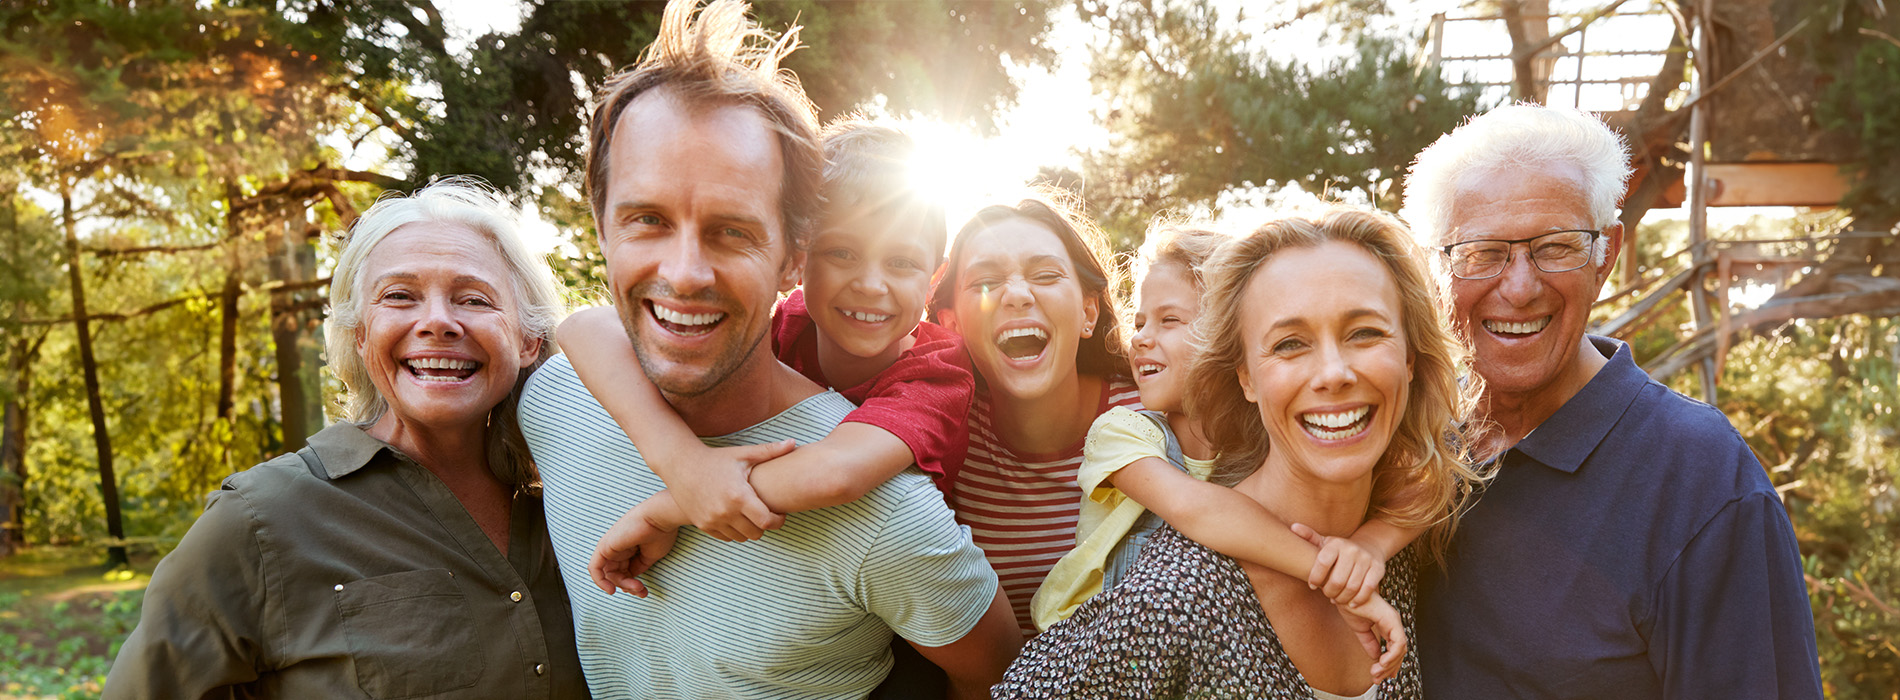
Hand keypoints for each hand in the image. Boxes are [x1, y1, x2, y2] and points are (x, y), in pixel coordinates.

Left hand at [589, 500, 680, 597]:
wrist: (660, 518)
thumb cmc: (660, 533)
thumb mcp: (650, 556)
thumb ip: (639, 567)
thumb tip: (631, 579)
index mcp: (629, 548)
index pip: (624, 571)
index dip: (632, 584)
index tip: (643, 590)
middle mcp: (618, 547)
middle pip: (616, 574)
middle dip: (628, 586)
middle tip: (641, 591)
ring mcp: (610, 547)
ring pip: (608, 574)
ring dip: (622, 584)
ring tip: (636, 587)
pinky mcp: (604, 547)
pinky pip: (595, 568)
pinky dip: (600, 581)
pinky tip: (611, 590)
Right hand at [663, 439, 795, 541]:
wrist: (681, 465)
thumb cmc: (715, 458)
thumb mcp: (743, 454)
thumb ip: (770, 451)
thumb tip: (794, 442)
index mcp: (739, 496)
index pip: (767, 521)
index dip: (778, 520)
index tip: (780, 513)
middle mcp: (725, 512)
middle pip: (757, 533)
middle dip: (765, 525)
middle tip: (766, 513)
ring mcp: (712, 521)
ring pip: (742, 537)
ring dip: (750, 530)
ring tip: (751, 515)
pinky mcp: (703, 525)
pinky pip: (726, 537)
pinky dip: (734, 531)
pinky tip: (735, 517)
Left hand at [1292, 522, 1386, 606]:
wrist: (1369, 547)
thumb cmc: (1339, 550)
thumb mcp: (1324, 542)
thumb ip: (1309, 537)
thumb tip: (1293, 527)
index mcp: (1335, 544)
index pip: (1322, 563)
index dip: (1315, 577)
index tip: (1312, 586)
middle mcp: (1351, 550)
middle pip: (1337, 580)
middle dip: (1329, 592)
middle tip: (1327, 595)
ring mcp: (1366, 559)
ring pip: (1352, 587)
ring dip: (1343, 598)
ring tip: (1337, 599)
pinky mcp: (1378, 568)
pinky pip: (1367, 589)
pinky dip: (1358, 600)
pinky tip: (1351, 604)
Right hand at [1337, 592, 1406, 681]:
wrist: (1342, 592)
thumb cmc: (1350, 604)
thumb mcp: (1360, 629)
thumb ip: (1369, 642)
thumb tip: (1376, 657)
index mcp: (1387, 624)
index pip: (1395, 647)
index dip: (1390, 663)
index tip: (1380, 675)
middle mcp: (1393, 622)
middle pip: (1400, 650)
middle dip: (1390, 667)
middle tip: (1377, 678)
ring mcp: (1393, 620)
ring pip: (1401, 648)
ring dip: (1389, 663)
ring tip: (1376, 672)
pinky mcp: (1390, 619)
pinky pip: (1398, 642)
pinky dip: (1391, 655)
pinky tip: (1381, 662)